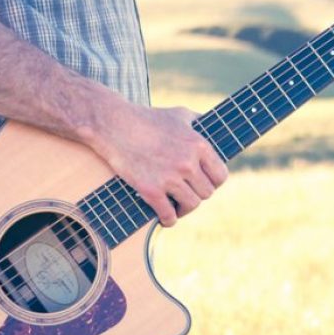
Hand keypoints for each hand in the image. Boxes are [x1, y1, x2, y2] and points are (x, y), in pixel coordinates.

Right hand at [87, 104, 228, 226]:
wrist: (113, 125)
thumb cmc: (147, 118)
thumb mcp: (180, 115)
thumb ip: (200, 122)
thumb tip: (214, 127)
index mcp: (198, 145)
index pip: (220, 176)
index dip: (213, 183)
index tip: (203, 184)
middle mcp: (187, 162)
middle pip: (207, 193)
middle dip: (197, 194)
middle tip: (185, 193)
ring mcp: (169, 177)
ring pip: (192, 205)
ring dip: (184, 208)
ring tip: (176, 205)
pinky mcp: (150, 189)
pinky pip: (169, 215)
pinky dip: (168, 220)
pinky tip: (165, 217)